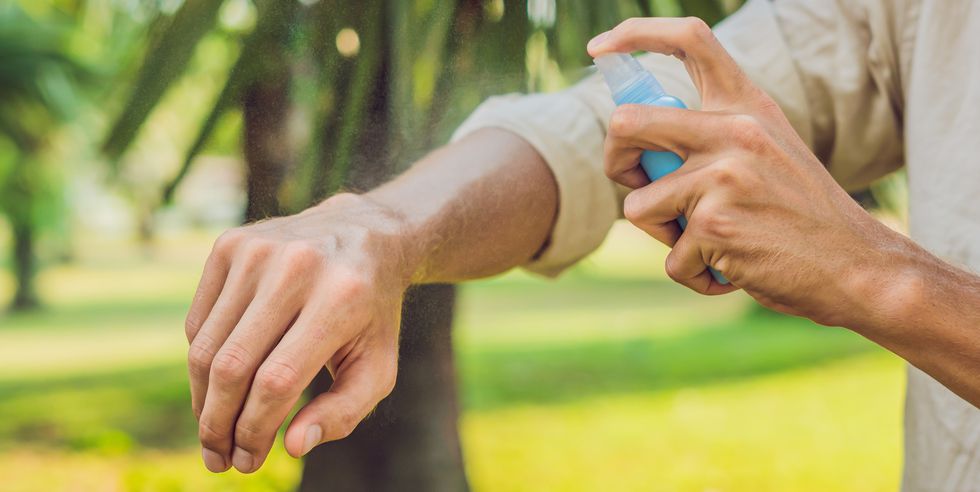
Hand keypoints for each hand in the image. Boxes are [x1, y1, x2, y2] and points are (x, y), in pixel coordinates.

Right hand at [185, 193, 412, 472]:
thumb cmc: (371, 314)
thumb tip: (293, 446)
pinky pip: (199, 322)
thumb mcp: (378, 365)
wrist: (362, 234)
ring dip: (203, 401)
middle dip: (219, 424)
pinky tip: (220, 385)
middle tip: (219, 459)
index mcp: (340, 298)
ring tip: (213, 432)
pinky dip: (203, 362)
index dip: (255, 430)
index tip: (247, 462)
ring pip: (207, 348)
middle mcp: (296, 267)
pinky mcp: (230, 244)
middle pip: (233, 366)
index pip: (278, 381)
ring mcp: (258, 251)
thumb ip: (344, 411)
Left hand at [588, 18, 911, 326]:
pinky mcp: (714, 226)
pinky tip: (732, 270)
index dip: (634, 34)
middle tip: (637, 184)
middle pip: (626, 124)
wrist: (857, 266)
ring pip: (638, 206)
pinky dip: (694, 274)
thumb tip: (634, 142)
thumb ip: (713, 138)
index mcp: (747, 106)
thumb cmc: (802, 215)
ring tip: (708, 243)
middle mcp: (734, 131)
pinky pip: (671, 259)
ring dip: (662, 235)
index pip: (690, 40)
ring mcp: (723, 177)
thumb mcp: (768, 152)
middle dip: (614, 162)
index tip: (600, 49)